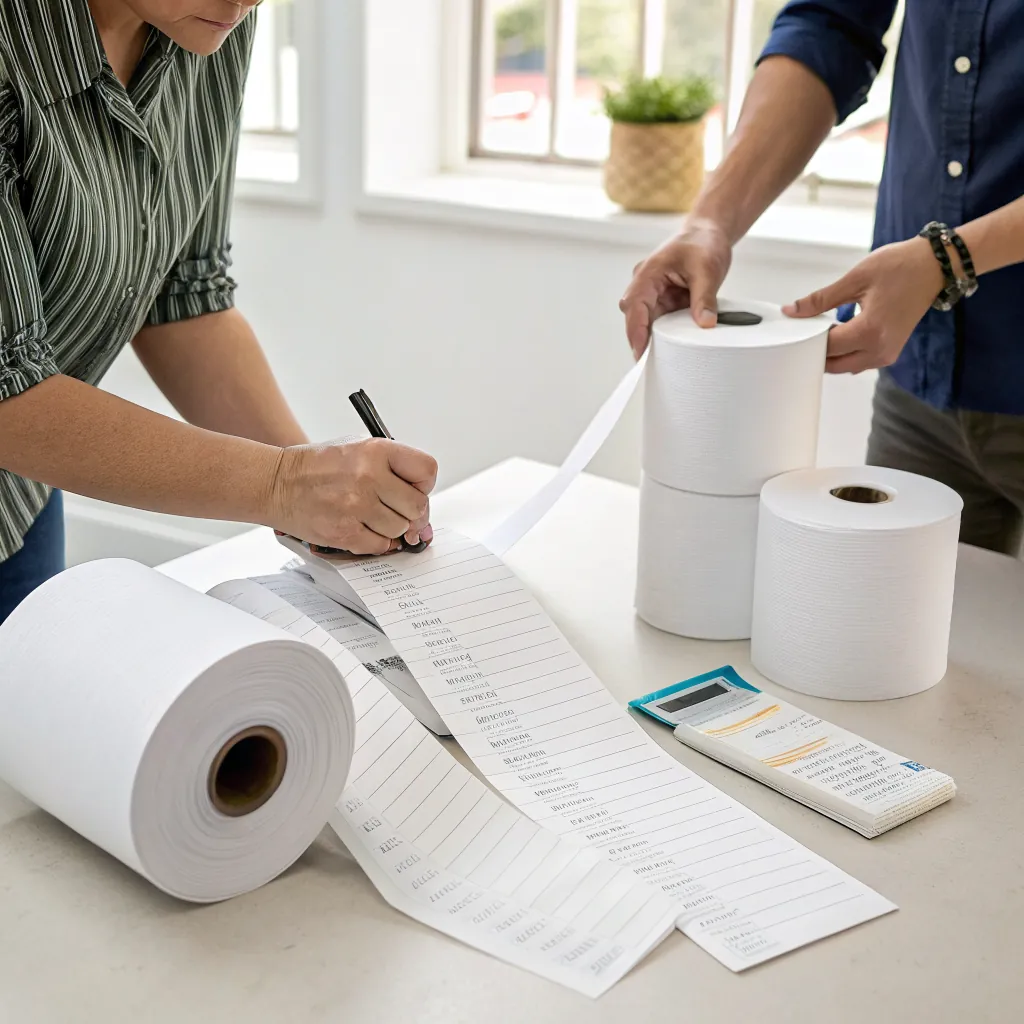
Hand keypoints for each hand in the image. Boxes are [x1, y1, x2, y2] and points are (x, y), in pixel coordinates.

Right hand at [269, 438, 437, 554]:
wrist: (276, 483)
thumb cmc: (317, 466)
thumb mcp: (357, 448)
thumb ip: (392, 469)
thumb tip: (421, 506)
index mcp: (375, 451)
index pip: (426, 471)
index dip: (425, 485)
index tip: (416, 490)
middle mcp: (368, 476)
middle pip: (417, 506)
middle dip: (410, 513)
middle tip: (395, 510)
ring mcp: (356, 505)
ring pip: (400, 529)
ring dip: (391, 528)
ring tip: (370, 516)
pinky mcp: (344, 531)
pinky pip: (380, 546)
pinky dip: (376, 542)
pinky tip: (363, 528)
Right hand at [619, 218, 732, 357]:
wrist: (708, 234)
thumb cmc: (702, 243)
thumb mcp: (707, 270)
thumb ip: (704, 298)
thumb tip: (706, 324)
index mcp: (648, 274)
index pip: (634, 305)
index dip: (636, 330)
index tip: (640, 352)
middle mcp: (646, 286)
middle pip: (635, 318)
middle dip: (641, 340)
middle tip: (651, 365)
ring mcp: (654, 296)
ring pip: (647, 323)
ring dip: (655, 338)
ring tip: (664, 361)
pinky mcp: (665, 303)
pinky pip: (662, 322)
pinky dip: (667, 334)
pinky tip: (674, 349)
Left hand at [783, 236, 944, 373]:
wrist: (936, 266)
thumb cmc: (900, 267)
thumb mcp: (855, 279)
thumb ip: (821, 299)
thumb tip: (792, 310)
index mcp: (869, 332)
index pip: (827, 347)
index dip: (808, 338)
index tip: (797, 326)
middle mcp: (879, 350)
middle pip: (835, 365)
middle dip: (817, 351)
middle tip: (807, 330)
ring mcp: (887, 354)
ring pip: (847, 367)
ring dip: (832, 354)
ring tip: (823, 329)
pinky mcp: (891, 352)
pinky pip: (860, 361)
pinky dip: (846, 353)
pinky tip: (839, 333)